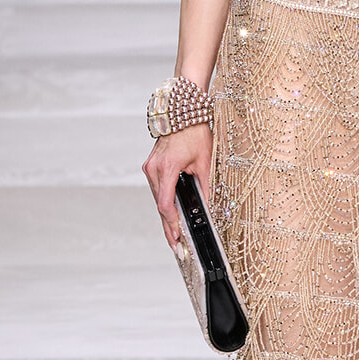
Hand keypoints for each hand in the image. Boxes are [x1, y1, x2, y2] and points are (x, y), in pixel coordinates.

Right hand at [143, 122, 212, 250]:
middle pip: (159, 205)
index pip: (166, 203)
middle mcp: (154, 168)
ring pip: (157, 198)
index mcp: (167, 167)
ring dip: (166, 216)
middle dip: (168, 227)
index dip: (171, 223)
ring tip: (174, 235)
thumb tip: (208, 207)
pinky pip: (157, 189)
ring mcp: (150, 167)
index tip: (177, 237)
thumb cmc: (195, 133)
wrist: (182, 113)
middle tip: (176, 246)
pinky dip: (163, 203)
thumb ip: (206, 186)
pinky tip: (170, 215)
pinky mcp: (151, 166)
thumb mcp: (205, 161)